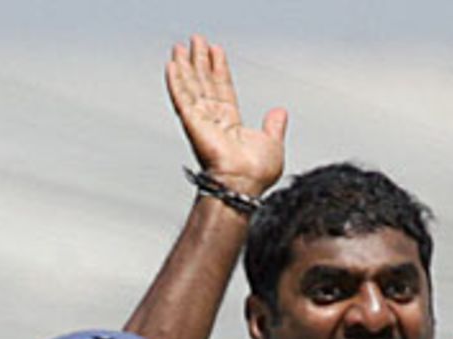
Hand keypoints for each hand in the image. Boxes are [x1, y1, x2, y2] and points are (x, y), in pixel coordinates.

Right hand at [166, 35, 286, 198]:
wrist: (242, 184)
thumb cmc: (255, 175)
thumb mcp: (272, 144)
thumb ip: (274, 127)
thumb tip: (279, 113)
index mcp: (231, 126)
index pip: (224, 90)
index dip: (220, 70)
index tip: (216, 52)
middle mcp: (214, 122)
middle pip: (205, 84)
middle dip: (201, 62)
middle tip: (196, 41)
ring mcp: (201, 122)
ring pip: (192, 87)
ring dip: (186, 66)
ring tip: (182, 47)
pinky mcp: (192, 123)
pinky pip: (182, 98)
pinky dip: (176, 82)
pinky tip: (172, 66)